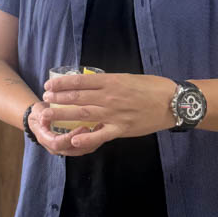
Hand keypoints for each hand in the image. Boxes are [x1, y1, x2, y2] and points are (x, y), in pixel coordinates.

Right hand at [27, 100, 104, 156]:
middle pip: (74, 150)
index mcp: (46, 140)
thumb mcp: (37, 111)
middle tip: (95, 129)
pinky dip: (95, 139)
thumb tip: (44, 115)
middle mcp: (56, 148)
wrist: (42, 117)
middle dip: (86, 141)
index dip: (70, 137)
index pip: (58, 143)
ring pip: (82, 150)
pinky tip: (101, 127)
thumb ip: (41, 114)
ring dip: (93, 141)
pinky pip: (86, 146)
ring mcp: (66, 148)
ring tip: (101, 128)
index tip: (82, 127)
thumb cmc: (40, 112)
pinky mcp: (74, 145)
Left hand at [41, 72, 177, 151]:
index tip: (50, 84)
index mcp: (112, 81)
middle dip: (58, 98)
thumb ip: (109, 82)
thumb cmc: (152, 87)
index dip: (63, 83)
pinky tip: (73, 139)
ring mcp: (115, 114)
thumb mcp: (128, 78)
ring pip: (84, 114)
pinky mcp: (122, 129)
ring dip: (64, 114)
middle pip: (78, 97)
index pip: (81, 81)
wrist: (173, 102)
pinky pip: (101, 134)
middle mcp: (110, 97)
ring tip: (48, 114)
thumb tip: (90, 83)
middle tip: (44, 98)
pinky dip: (87, 137)